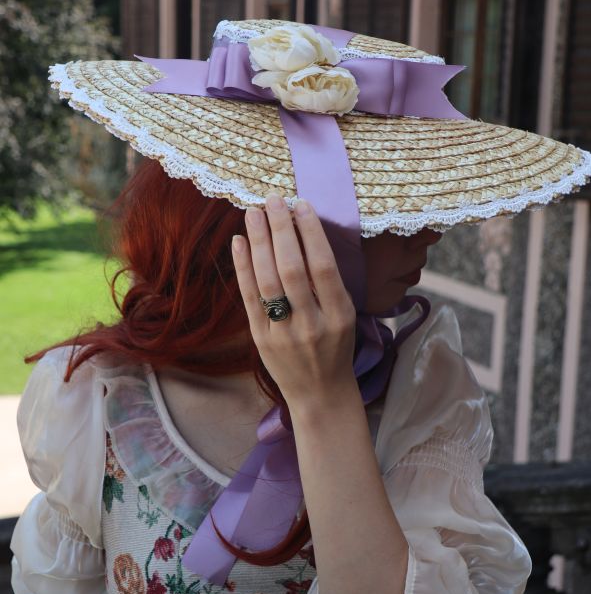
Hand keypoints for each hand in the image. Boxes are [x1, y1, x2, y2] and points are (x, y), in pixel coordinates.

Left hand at [231, 193, 356, 406]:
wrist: (320, 394)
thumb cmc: (336, 348)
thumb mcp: (346, 316)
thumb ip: (329, 282)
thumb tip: (305, 232)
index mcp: (340, 315)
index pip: (323, 267)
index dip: (311, 233)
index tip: (301, 204)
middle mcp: (312, 324)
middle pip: (293, 270)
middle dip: (281, 230)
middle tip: (273, 199)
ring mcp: (284, 334)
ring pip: (268, 282)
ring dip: (260, 243)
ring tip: (254, 212)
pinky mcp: (261, 340)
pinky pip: (249, 298)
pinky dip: (242, 268)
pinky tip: (240, 242)